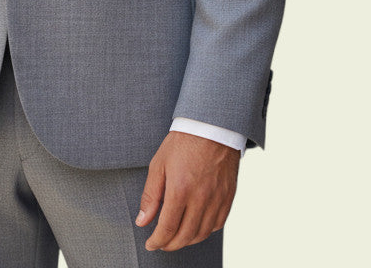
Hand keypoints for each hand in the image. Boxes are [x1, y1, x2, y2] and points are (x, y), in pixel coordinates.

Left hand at [135, 131, 239, 251]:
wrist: (212, 125)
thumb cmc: (182, 142)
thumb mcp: (159, 164)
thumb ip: (150, 196)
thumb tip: (142, 222)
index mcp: (180, 189)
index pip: (167, 228)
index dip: (157, 241)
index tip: (151, 244)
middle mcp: (200, 198)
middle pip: (185, 236)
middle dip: (170, 245)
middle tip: (162, 243)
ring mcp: (217, 198)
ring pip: (202, 234)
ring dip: (187, 240)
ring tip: (177, 237)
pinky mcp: (228, 196)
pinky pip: (217, 224)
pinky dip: (205, 231)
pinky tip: (196, 226)